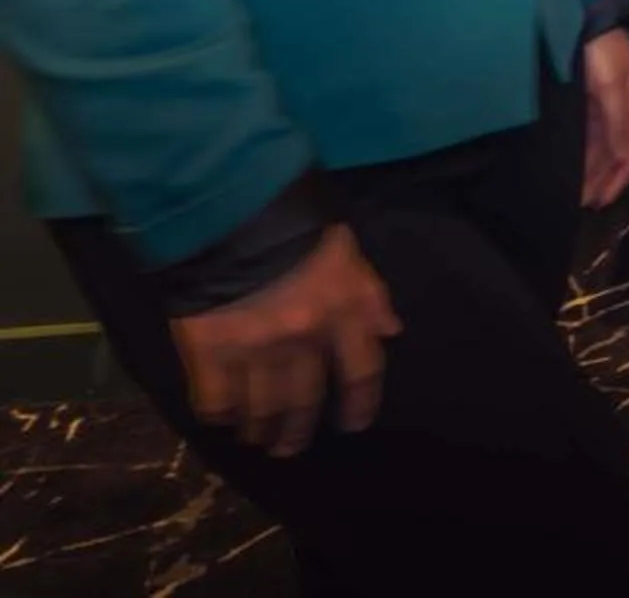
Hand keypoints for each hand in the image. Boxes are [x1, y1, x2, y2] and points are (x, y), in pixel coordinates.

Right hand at [169, 224, 398, 457]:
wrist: (231, 211)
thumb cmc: (297, 226)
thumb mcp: (348, 252)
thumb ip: (370, 295)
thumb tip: (390, 332)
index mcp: (342, 312)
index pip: (362, 372)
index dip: (360, 404)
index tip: (354, 424)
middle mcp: (302, 340)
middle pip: (306, 402)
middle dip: (299, 431)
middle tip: (291, 446)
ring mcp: (253, 351)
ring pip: (261, 410)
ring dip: (260, 430)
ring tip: (257, 438)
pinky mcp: (208, 353)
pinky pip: (215, 401)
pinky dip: (221, 415)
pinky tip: (223, 418)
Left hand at [580, 28, 628, 208]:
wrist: (576, 10)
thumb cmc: (597, 49)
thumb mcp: (611, 84)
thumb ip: (617, 121)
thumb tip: (623, 157)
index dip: (621, 175)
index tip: (601, 200)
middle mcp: (622, 98)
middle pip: (619, 146)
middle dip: (606, 175)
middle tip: (584, 201)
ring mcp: (604, 93)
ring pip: (603, 139)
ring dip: (593, 165)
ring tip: (577, 188)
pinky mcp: (585, 89)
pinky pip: (588, 127)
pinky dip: (583, 148)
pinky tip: (571, 159)